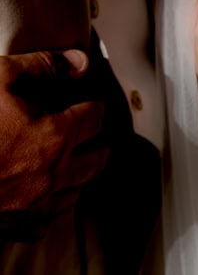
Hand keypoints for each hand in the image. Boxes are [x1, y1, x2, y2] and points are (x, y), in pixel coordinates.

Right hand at [0, 49, 107, 239]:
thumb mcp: (2, 76)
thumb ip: (45, 65)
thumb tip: (80, 61)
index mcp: (56, 136)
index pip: (95, 117)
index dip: (93, 105)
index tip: (89, 101)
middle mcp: (52, 174)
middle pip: (97, 160)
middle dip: (98, 143)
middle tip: (93, 134)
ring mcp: (33, 205)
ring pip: (76, 192)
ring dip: (80, 174)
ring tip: (75, 160)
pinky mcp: (14, 227)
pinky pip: (48, 219)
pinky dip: (53, 203)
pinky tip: (44, 191)